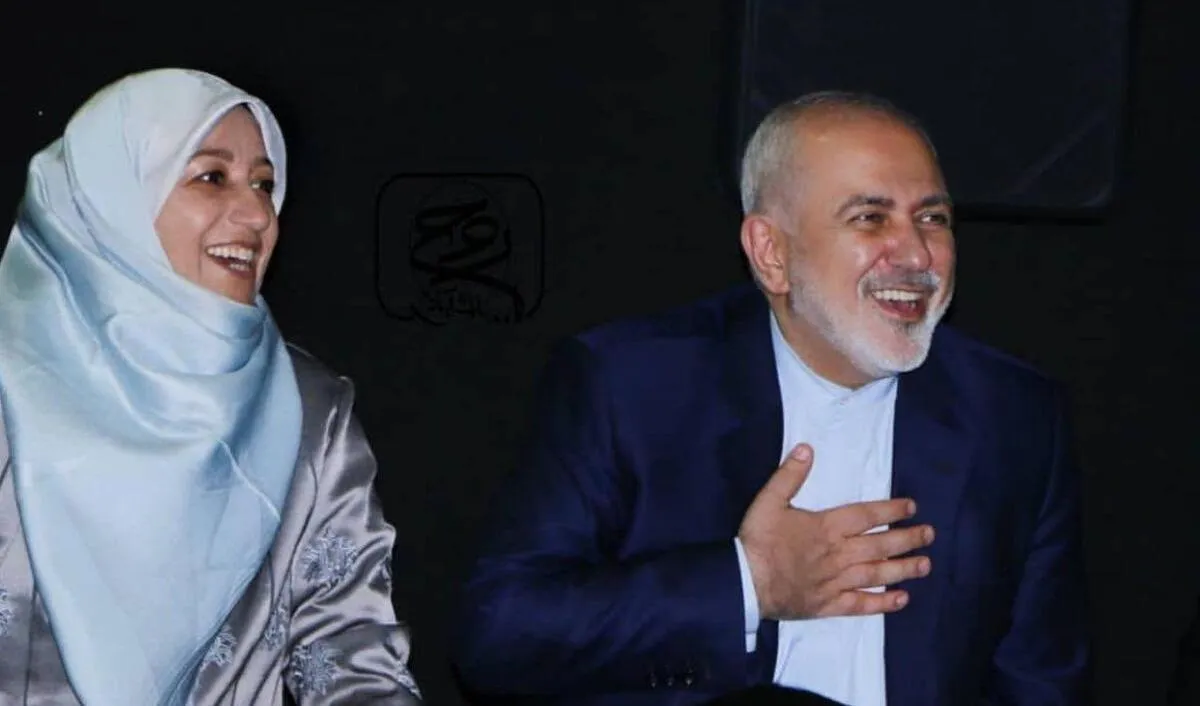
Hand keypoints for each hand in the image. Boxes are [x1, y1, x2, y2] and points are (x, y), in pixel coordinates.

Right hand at [737, 443, 933, 620]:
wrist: (746, 582)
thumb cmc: (758, 540)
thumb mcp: (768, 501)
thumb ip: (789, 475)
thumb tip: (806, 448)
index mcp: (827, 526)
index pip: (867, 515)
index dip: (891, 509)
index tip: (911, 507)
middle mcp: (840, 553)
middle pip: (881, 545)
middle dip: (908, 538)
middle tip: (929, 535)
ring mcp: (838, 581)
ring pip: (878, 574)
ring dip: (904, 568)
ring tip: (925, 565)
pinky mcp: (830, 605)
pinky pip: (862, 604)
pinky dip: (883, 602)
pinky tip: (901, 599)